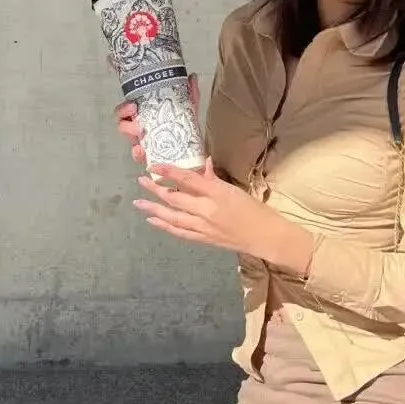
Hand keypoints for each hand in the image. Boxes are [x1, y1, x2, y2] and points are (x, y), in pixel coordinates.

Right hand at [114, 70, 199, 166]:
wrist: (196, 152)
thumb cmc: (186, 129)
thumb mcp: (188, 110)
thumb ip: (190, 95)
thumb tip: (192, 77)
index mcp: (145, 118)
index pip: (125, 112)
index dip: (123, 109)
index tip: (132, 106)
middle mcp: (141, 132)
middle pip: (123, 126)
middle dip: (125, 123)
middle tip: (137, 122)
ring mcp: (144, 146)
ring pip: (130, 142)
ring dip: (131, 138)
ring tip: (141, 135)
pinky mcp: (150, 159)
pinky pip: (139, 157)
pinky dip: (138, 154)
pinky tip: (142, 151)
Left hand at [135, 159, 313, 273]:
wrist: (265, 236)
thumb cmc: (254, 209)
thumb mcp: (235, 189)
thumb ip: (215, 179)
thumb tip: (204, 164)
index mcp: (217, 193)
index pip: (188, 179)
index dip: (169, 171)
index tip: (154, 166)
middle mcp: (207, 209)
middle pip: (175, 198)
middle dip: (155, 190)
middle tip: (141, 182)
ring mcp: (203, 226)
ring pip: (172, 217)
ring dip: (154, 209)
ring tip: (139, 203)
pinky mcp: (203, 239)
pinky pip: (180, 232)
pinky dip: (165, 226)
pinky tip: (154, 220)